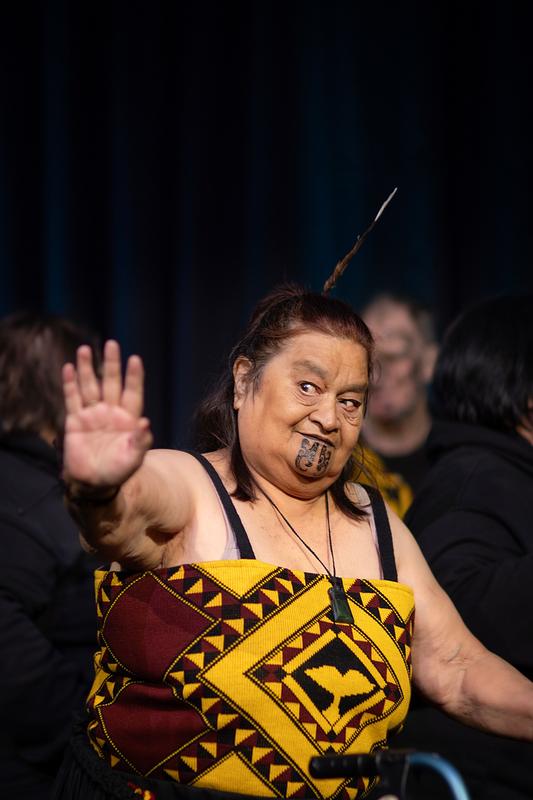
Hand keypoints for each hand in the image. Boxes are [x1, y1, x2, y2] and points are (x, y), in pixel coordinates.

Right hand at [62, 340, 152, 488]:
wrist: (93, 484)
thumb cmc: (118, 472)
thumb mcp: (134, 458)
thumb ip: (140, 441)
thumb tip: (146, 423)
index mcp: (128, 419)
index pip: (132, 392)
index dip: (134, 377)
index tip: (135, 359)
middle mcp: (111, 412)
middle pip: (111, 383)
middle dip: (111, 364)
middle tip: (111, 344)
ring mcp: (92, 415)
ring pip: (90, 386)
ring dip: (88, 368)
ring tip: (85, 349)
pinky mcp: (75, 421)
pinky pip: (72, 398)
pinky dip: (70, 384)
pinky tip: (69, 368)